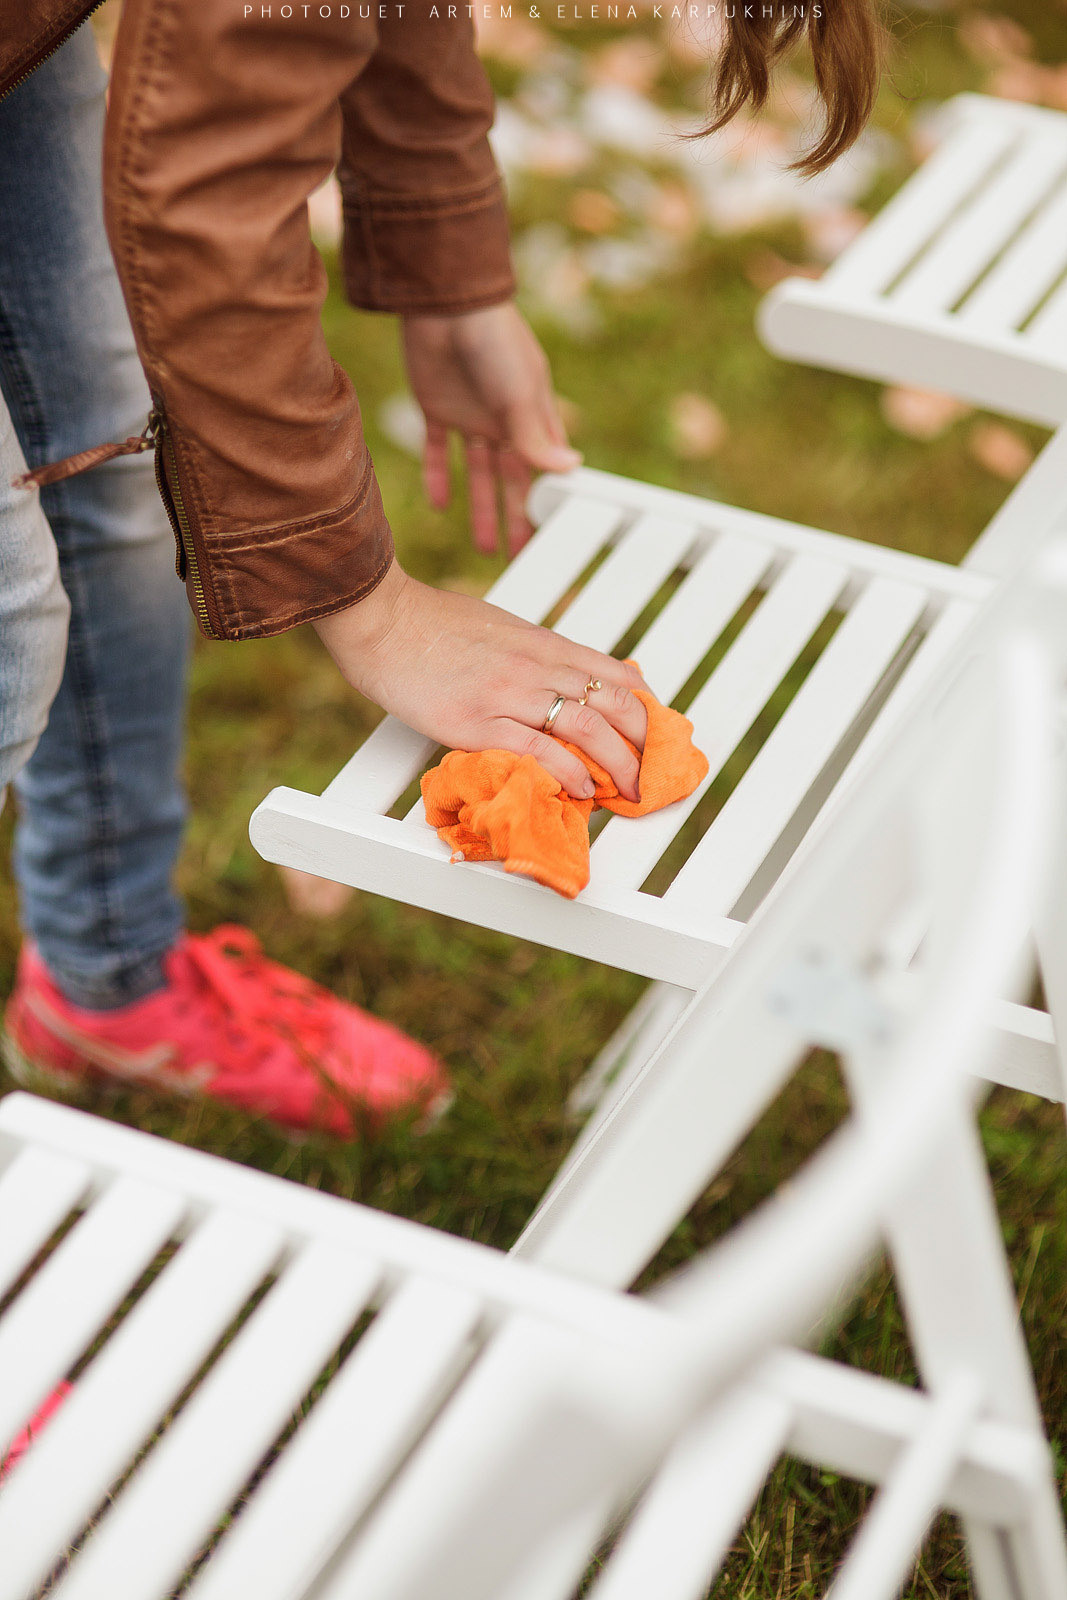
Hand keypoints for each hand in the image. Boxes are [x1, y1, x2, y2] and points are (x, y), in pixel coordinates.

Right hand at [314, 563, 647, 801]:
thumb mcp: (498, 626)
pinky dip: (568, 773)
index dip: (642, 708)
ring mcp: (508, 694)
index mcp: (542, 643)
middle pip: (611, 702)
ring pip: (585, 727)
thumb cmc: (431, 623)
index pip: (611, 673)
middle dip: (642, 741)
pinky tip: (583, 792)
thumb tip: (560, 677)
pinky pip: (538, 750)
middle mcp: (535, 666)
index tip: (654, 734)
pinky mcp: (477, 722)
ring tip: (630, 790)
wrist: (383, 619)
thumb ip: (532, 652)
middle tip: (651, 772)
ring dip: (617, 763)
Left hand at [401, 302, 581, 556]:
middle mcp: (504, 420)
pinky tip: (441, 507)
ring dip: (481, 509)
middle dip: (517, 517)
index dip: (546, 500)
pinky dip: (439, 478)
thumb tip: (573, 470)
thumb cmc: (496, 344)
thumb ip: (537, 438)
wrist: (445, 306)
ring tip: (485, 548)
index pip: (544, 468)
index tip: (550, 535)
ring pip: (478, 473)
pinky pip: (437, 451)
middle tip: (518, 557)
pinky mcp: (436, 408)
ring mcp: (470, 416)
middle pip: (512, 479)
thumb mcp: (519, 395)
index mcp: (532, 416)